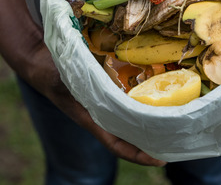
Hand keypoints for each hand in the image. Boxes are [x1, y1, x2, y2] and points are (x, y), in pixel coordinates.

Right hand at [22, 38, 166, 166]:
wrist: (40, 59)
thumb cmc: (50, 72)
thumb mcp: (63, 78)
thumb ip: (77, 82)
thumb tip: (93, 84)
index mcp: (91, 119)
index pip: (117, 145)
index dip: (138, 155)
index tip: (160, 160)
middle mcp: (102, 114)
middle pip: (132, 136)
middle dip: (154, 140)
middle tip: (180, 140)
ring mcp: (106, 103)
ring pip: (133, 119)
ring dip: (153, 120)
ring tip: (178, 119)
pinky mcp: (109, 90)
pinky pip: (131, 98)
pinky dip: (145, 98)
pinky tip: (162, 90)